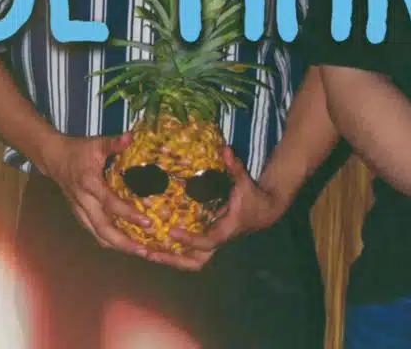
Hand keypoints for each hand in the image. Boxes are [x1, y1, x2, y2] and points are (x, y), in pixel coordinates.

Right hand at [41, 132, 152, 256]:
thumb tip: (131, 136)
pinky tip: (123, 244)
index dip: (128, 214)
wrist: (54, 158)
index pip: (110, 203)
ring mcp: (80, 210)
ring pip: (97, 235)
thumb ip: (113, 142)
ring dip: (117, 246)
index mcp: (89, 184)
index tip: (147, 222)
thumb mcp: (96, 143)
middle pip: (103, 229)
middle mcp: (84, 201)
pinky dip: (108, 240)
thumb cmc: (78, 150)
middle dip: (123, 243)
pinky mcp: (79, 214)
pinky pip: (94, 232)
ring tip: (137, 251)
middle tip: (144, 250)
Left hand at [149, 146, 284, 270]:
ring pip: (189, 260)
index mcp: (225, 230)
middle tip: (150, 252)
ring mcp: (210, 241)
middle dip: (172, 259)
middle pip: (194, 261)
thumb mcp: (244, 182)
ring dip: (169, 258)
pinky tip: (154, 242)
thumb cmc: (252, 197)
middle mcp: (216, 240)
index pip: (206, 241)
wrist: (263, 211)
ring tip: (146, 251)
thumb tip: (225, 149)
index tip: (171, 232)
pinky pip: (188, 252)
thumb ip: (234, 167)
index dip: (189, 240)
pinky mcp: (205, 238)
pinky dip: (172, 250)